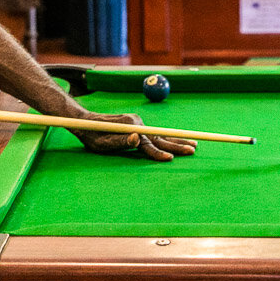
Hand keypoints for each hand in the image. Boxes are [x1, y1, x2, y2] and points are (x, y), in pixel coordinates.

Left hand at [70, 112, 196, 161]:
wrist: (85, 121)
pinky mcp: (136, 124)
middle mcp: (136, 123)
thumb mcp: (102, 142)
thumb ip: (120, 141)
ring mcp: (137, 123)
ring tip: (193, 144)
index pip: (148, 144)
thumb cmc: (92, 135)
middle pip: (160, 137)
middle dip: (177, 144)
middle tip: (193, 150)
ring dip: (177, 140)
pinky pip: (155, 133)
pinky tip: (177, 140)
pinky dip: (168, 138)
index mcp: (130, 128)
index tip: (170, 159)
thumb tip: (136, 139)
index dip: (159, 153)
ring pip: (160, 134)